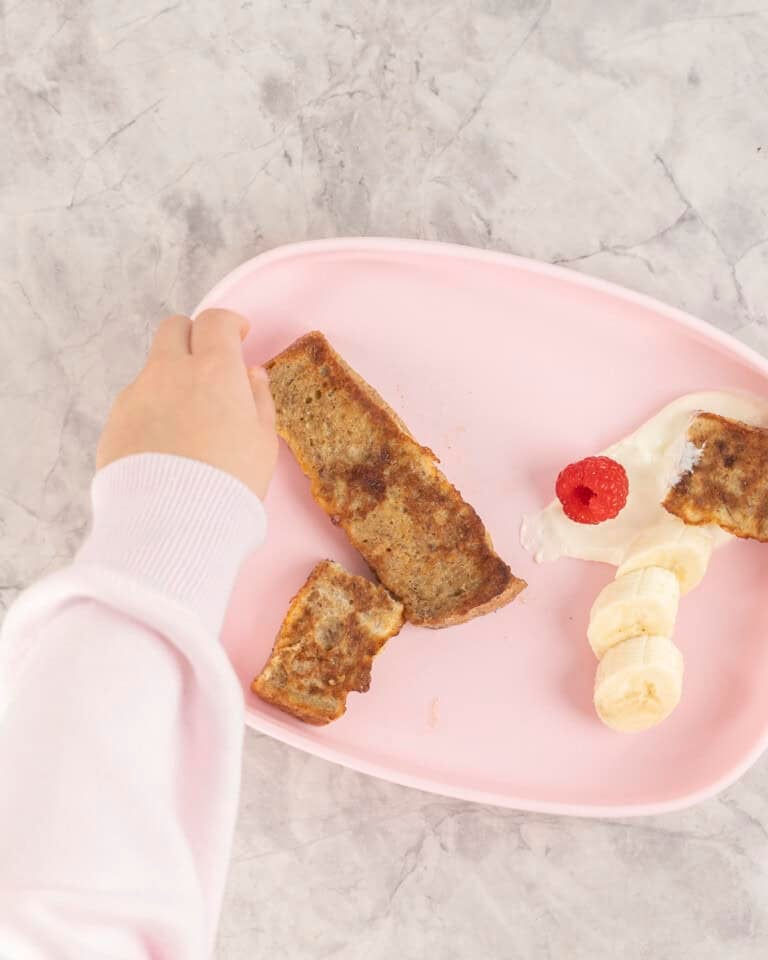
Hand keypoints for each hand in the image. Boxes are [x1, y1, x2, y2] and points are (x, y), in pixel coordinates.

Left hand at [97, 310, 277, 498]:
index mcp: (214, 370)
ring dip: (171, 380)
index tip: (238, 334)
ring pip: (153, 370)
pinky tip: (166, 445)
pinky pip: (136, 404)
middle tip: (209, 364)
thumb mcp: (262, 442)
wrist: (174, 523)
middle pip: (174, 329)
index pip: (215, 321)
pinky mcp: (115, 423)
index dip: (229, 323)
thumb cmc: (229, 483)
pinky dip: (152, 412)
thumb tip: (251, 375)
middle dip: (193, 337)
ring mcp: (137, 396)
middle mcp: (170, 372)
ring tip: (189, 421)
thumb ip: (258, 399)